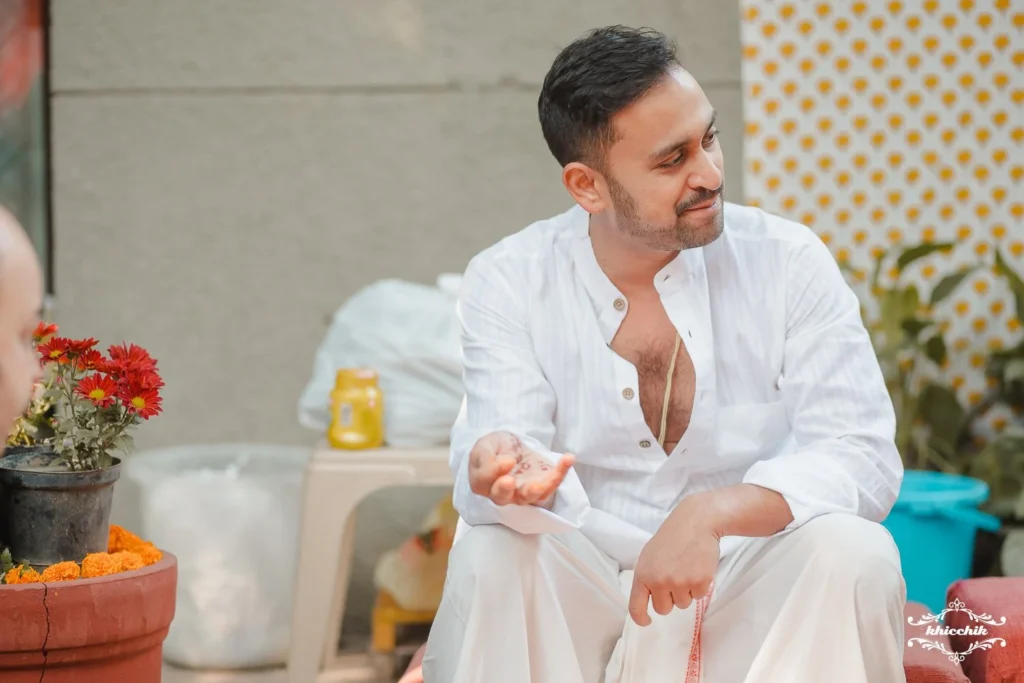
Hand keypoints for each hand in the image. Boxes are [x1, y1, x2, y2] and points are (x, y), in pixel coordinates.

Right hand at [468, 431, 574, 506]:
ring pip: (530, 497)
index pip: (483, 483)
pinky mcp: (541, 487)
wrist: (510, 445)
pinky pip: (551, 485)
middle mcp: (502, 493)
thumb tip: (507, 463)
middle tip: (509, 481)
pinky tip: (568, 458)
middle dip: (506, 490)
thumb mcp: (485, 445)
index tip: (506, 460)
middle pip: (503, 498)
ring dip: (539, 488)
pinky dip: (561, 472)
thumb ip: (486, 456)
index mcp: (483, 484)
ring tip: (548, 477)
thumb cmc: (494, 448)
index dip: (493, 471)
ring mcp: (523, 493)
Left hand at [628, 501, 720, 626]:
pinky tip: (698, 566)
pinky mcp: (699, 582)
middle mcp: (659, 582)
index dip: (641, 618)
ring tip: (686, 567)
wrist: (696, 521)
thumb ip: (647, 578)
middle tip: (675, 578)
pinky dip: (700, 585)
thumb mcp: (649, 556)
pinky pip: (699, 596)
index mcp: (643, 574)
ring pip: (683, 604)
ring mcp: (680, 583)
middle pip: (663, 609)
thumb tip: (647, 599)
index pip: (636, 607)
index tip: (647, 621)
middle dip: (670, 599)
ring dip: (686, 591)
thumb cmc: (672, 537)